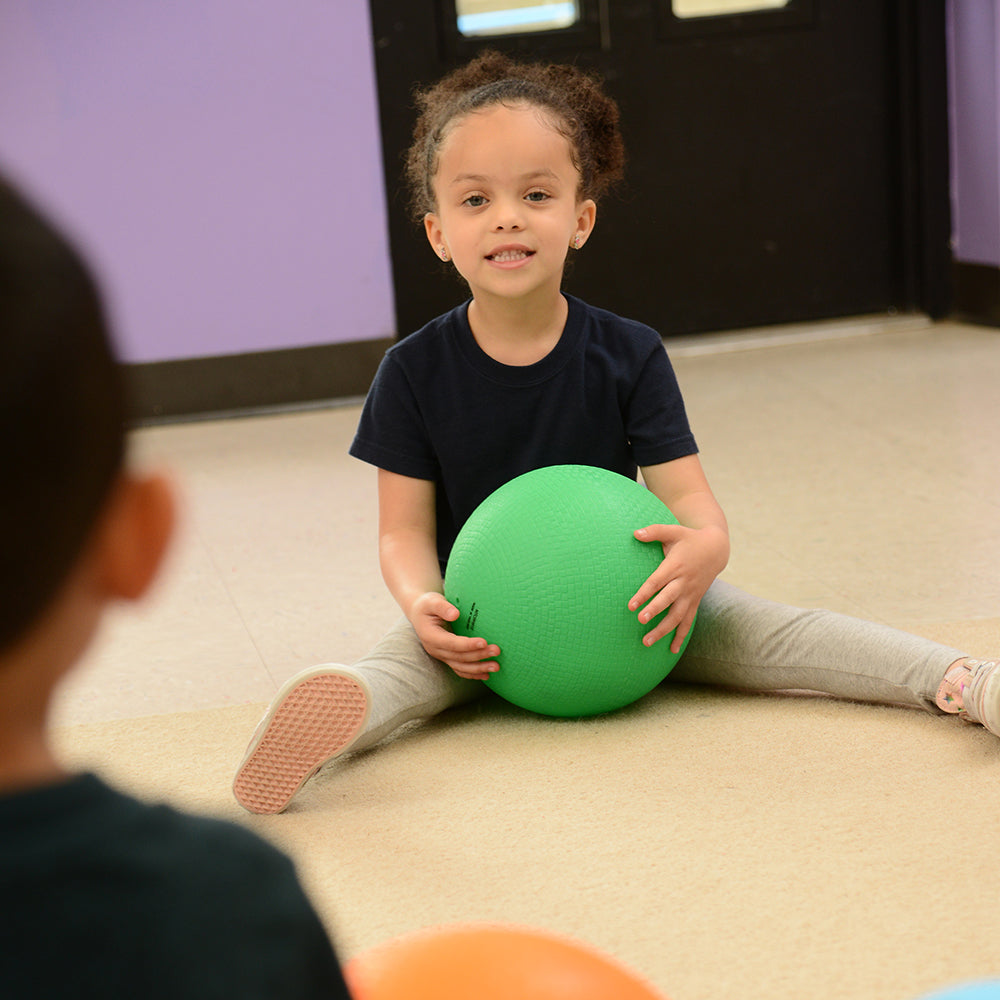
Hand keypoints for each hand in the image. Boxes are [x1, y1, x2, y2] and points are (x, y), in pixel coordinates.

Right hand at [409, 591, 500, 679]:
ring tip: (496, 666)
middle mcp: (435, 649)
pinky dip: (473, 674)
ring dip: (479, 668)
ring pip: (461, 666)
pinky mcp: (447, 658)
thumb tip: (455, 614)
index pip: (451, 643)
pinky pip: (460, 669)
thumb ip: (442, 607)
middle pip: (459, 657)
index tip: (484, 642)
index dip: (467, 645)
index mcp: (430, 636)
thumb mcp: (432, 601)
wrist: (420, 613)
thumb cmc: (427, 605)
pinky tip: (486, 675)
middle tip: (496, 650)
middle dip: (479, 655)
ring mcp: (441, 655)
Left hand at [628, 523, 726, 653]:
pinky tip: (671, 650)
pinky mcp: (695, 600)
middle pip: (668, 600)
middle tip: (640, 622)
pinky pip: (688, 621)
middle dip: (655, 611)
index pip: (657, 582)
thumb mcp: (673, 530)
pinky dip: (680, 636)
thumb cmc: (689, 538)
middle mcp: (683, 582)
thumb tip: (635, 533)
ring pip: (678, 615)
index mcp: (675, 566)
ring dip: (663, 630)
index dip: (644, 594)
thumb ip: (654, 531)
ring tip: (647, 642)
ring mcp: (690, 594)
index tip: (631, 605)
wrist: (716, 549)